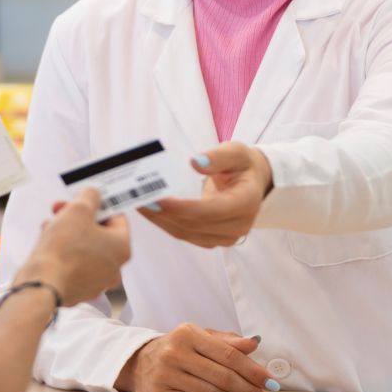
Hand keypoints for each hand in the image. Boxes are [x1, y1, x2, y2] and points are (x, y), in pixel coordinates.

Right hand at [16, 188, 130, 307]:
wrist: (42, 284)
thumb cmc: (64, 249)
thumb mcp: (78, 210)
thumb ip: (90, 197)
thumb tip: (93, 195)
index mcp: (122, 248)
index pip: (117, 218)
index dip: (98, 205)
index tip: (84, 200)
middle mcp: (114, 268)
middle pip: (99, 234)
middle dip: (79, 219)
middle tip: (62, 210)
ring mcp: (96, 282)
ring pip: (85, 249)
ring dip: (69, 234)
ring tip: (50, 226)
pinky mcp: (79, 290)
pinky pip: (74, 265)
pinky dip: (64, 253)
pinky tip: (48, 244)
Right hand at [113, 324, 276, 391]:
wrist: (136, 363)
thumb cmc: (177, 349)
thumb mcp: (200, 338)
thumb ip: (227, 341)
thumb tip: (255, 343)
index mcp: (187, 333)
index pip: (228, 354)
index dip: (252, 369)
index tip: (270, 381)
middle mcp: (174, 352)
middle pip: (222, 376)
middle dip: (249, 389)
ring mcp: (166, 375)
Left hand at [141, 143, 272, 247]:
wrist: (252, 182)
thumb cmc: (242, 164)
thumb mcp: (235, 152)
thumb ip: (218, 156)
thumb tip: (196, 162)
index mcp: (246, 202)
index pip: (212, 210)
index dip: (183, 207)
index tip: (157, 199)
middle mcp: (238, 225)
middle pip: (195, 225)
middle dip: (164, 213)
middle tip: (139, 198)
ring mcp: (226, 236)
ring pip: (186, 233)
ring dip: (160, 220)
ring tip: (139, 204)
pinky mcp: (213, 239)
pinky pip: (185, 235)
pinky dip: (166, 224)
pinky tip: (150, 211)